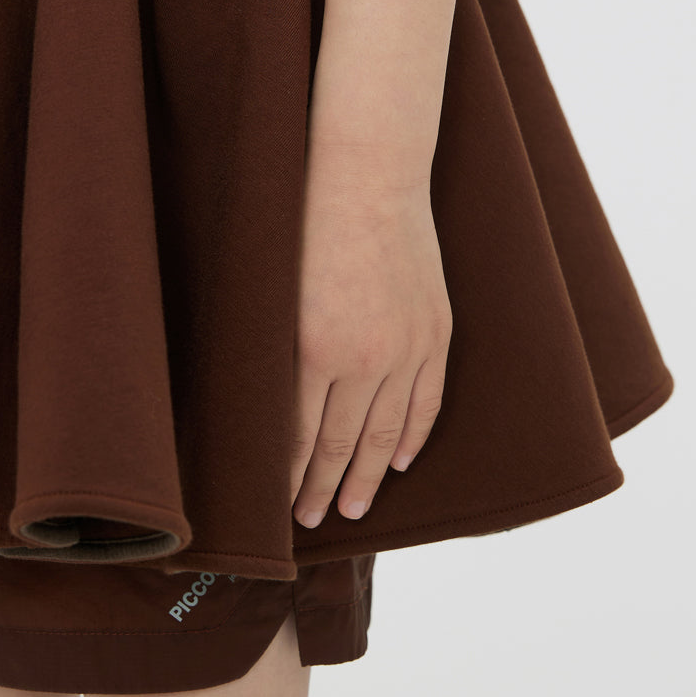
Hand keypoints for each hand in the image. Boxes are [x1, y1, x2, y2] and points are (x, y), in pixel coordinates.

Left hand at [290, 155, 451, 527]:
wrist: (368, 176)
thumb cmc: (305, 221)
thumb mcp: (274, 290)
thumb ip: (273, 352)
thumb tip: (259, 409)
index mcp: (314, 349)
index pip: (298, 437)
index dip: (288, 479)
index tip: (279, 510)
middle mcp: (365, 358)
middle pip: (340, 444)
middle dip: (323, 489)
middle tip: (313, 521)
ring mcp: (407, 347)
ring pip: (386, 433)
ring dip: (366, 475)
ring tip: (353, 509)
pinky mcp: (436, 331)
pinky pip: (427, 401)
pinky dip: (412, 436)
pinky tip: (397, 461)